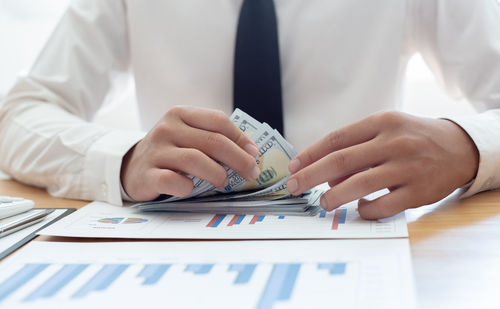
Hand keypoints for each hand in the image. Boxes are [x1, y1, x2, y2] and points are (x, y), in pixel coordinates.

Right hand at [121, 106, 259, 200]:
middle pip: (213, 142)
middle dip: (239, 159)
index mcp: (180, 114)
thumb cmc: (169, 152)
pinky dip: (187, 186)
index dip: (240, 137)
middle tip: (251, 173)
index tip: (254, 153)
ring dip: (217, 174)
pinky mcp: (147, 174)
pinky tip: (190, 188)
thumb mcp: (187, 135)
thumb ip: (212, 137)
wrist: (131, 167)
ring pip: (195, 160)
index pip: (218, 120)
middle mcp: (167, 128)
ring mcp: (155, 151)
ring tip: (224, 182)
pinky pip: (173, 181)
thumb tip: (250, 152)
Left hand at [286, 111, 478, 218]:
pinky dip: (365, 210)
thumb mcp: (386, 130)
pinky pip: (382, 206)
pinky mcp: (418, 192)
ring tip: (323, 202)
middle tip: (294, 187)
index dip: (310, 154)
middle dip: (310, 176)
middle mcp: (393, 142)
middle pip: (341, 161)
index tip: (293, 167)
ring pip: (359, 185)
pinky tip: (361, 208)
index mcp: (381, 123)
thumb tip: (325, 174)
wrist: (459, 148)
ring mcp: (407, 167)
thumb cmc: (412, 138)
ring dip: (334, 196)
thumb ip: (357, 148)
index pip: (336, 139)